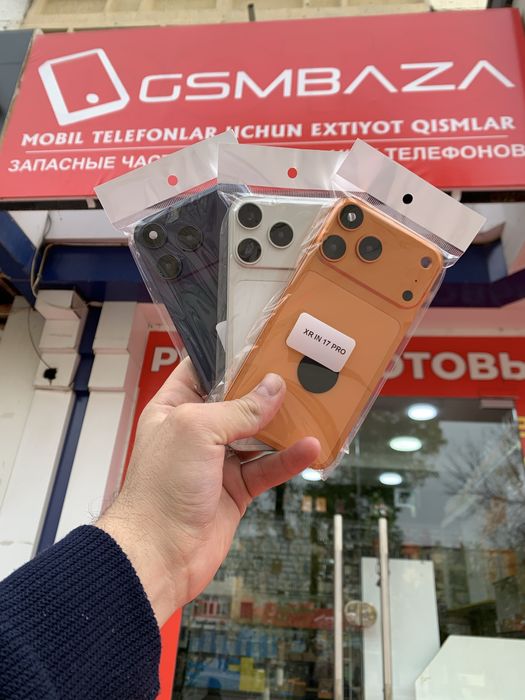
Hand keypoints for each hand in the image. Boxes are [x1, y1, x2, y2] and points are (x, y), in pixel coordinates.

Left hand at [97, 358, 319, 625]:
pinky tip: (309, 448)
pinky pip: (267, 468)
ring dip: (283, 425)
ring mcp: (216, 461)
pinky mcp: (235, 489)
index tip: (261, 343)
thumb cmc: (161, 485)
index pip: (201, 370)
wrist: (158, 553)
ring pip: (256, 435)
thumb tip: (273, 388)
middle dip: (264, 388)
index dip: (228, 356)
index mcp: (174, 408)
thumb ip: (239, 409)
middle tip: (297, 370)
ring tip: (312, 407)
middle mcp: (196, 431)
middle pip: (236, 401)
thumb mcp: (198, 429)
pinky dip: (288, 458)